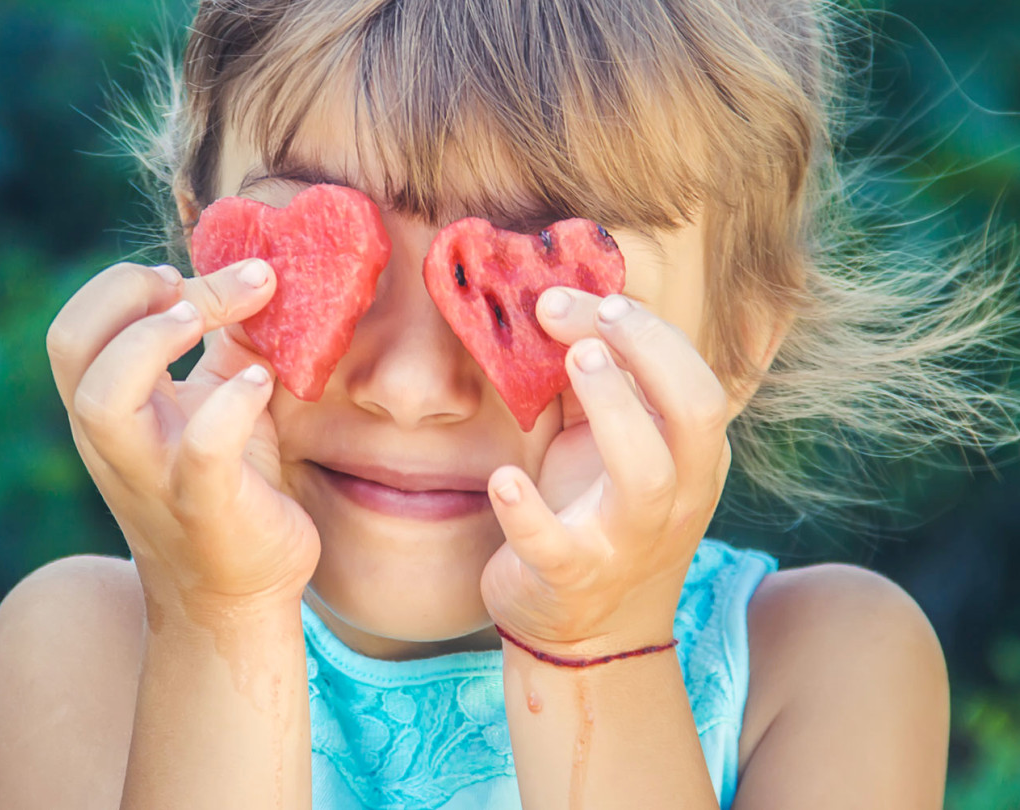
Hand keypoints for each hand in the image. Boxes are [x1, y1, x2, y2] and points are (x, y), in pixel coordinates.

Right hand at [46, 259, 319, 611]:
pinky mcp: (208, 507)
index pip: (80, 328)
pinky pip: (202, 450)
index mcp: (115, 409)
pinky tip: (263, 382)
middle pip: (71, 346)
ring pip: (104, 399)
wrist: (239, 594)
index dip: (124, 285)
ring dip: (151, 342)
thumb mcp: (219, 401)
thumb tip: (254, 276)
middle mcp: (119, 441)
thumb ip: (224, 346)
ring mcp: (156, 476)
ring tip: (201, 320)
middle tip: (189, 286)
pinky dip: (230, 404)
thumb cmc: (232, 484)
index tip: (189, 275)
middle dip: (126, 294)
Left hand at [480, 290, 731, 655]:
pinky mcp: (573, 578)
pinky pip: (556, 545)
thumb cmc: (596, 515)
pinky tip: (504, 479)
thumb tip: (555, 305)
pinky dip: (528, 511)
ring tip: (573, 359)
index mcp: (691, 455)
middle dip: (649, 351)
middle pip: (695, 411)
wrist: (589, 633)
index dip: (649, 330)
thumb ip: (595, 384)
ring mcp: (628, 541)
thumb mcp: (606, 446)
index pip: (693, 377)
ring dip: (612, 406)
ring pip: (646, 473)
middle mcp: (676, 495)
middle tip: (594, 317)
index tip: (592, 298)